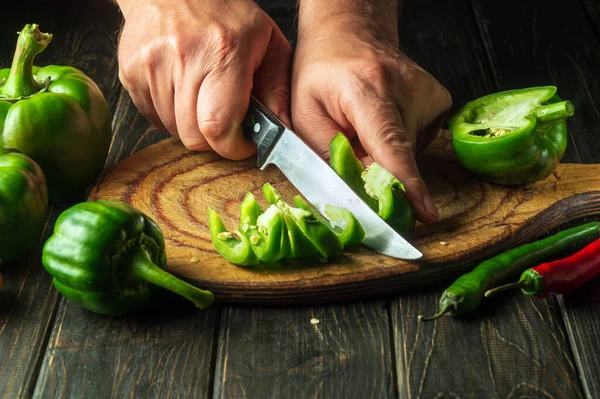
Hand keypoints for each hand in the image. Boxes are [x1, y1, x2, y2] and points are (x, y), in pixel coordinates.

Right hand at [116, 0, 291, 158]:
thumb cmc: (224, 13)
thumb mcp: (267, 42)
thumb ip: (278, 88)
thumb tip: (283, 129)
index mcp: (223, 53)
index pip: (218, 127)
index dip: (232, 147)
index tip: (243, 144)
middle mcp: (183, 59)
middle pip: (193, 136)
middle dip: (213, 140)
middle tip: (225, 122)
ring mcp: (151, 65)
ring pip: (172, 129)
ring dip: (191, 125)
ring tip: (202, 96)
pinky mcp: (130, 71)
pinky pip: (152, 117)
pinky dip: (169, 114)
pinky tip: (181, 90)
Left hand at [292, 15, 450, 221]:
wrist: (349, 31)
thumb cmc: (321, 70)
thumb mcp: (304, 113)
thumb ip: (327, 154)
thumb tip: (354, 192)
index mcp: (367, 89)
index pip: (392, 146)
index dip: (408, 184)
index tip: (426, 212)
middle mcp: (405, 88)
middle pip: (400, 156)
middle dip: (375, 168)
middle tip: (353, 147)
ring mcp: (427, 92)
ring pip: (409, 152)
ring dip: (384, 153)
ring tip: (365, 126)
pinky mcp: (439, 99)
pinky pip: (419, 140)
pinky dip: (398, 141)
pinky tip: (383, 120)